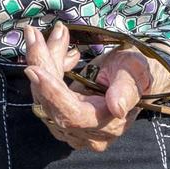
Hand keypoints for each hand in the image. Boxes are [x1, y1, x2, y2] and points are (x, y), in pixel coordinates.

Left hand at [22, 25, 152, 151]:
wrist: (134, 77)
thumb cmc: (136, 72)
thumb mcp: (135, 73)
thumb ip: (126, 90)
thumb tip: (116, 107)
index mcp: (108, 125)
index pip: (72, 115)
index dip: (52, 93)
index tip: (33, 69)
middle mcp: (87, 133)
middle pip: (52, 103)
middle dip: (42, 65)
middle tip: (33, 35)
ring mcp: (71, 127)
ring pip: (43, 95)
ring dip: (41, 62)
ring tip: (41, 36)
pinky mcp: (61, 114)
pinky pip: (43, 92)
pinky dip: (45, 68)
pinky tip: (58, 50)